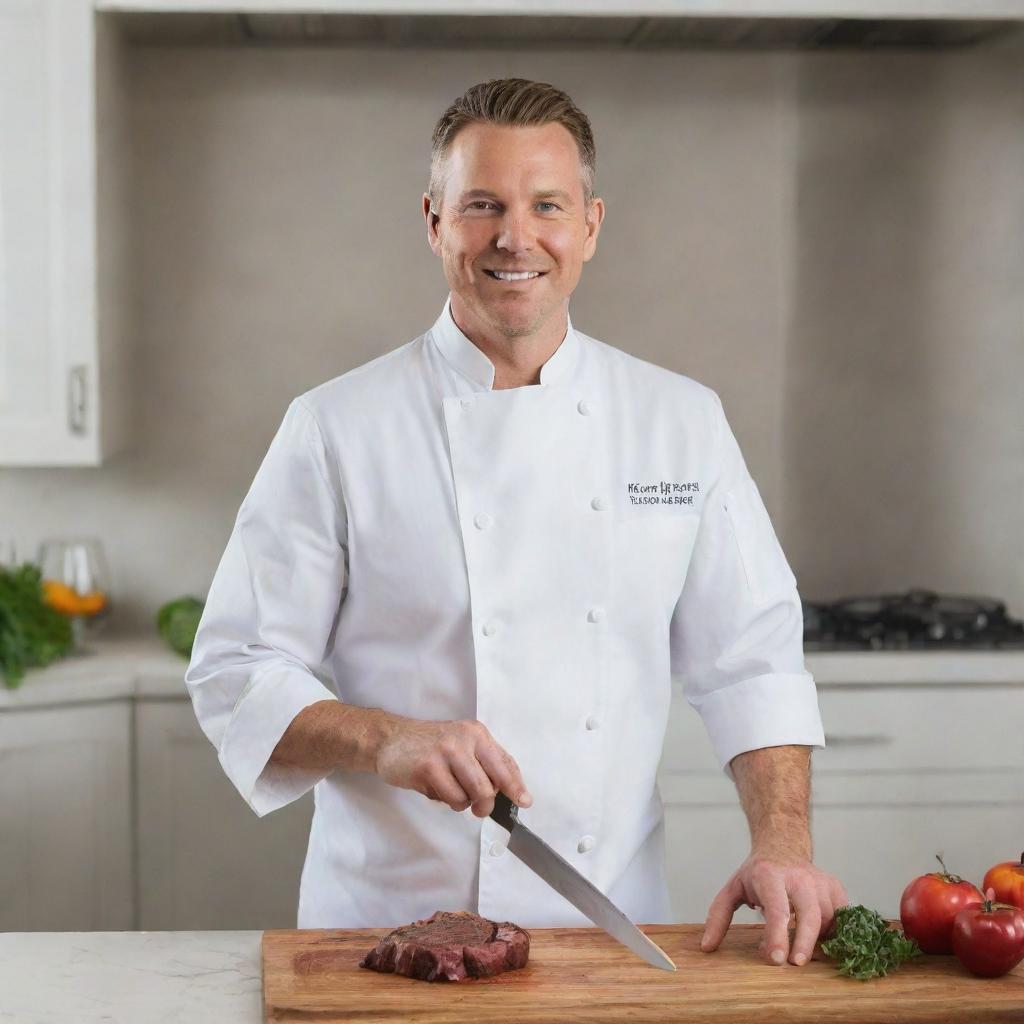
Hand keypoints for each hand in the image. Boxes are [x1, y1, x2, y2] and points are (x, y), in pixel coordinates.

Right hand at [374, 717, 532, 817]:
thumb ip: (485, 763)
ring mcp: (446, 751)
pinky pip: (450, 798)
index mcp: (477, 733)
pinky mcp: (428, 767)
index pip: (505, 763)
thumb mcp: (463, 745)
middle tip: (479, 808)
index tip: (524, 801)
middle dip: (486, 804)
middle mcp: (465, 739)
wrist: (391, 738)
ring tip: (448, 789)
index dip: (516, 786)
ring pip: (472, 795)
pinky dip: (445, 801)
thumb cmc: (431, 745)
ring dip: (462, 802)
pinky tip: (433, 787)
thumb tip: (511, 790)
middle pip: (491, 785)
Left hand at [700, 849, 847, 965]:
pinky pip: (842, 917)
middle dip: (805, 942)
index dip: (777, 936)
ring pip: (828, 918)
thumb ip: (718, 917)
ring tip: (801, 951)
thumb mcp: (732, 889)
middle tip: (795, 964)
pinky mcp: (835, 887)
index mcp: (769, 876)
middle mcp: (798, 877)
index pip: (777, 909)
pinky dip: (834, 933)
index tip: (776, 960)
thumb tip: (706, 947)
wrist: (782, 845)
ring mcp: (820, 881)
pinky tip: (821, 942)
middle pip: (810, 914)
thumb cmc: (757, 873)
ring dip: (817, 941)